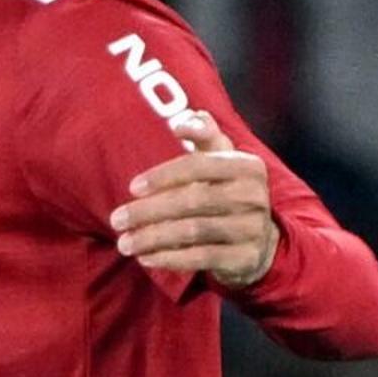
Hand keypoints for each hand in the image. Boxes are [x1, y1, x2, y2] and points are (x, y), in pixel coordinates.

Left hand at [112, 111, 279, 288]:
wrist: (260, 243)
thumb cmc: (229, 194)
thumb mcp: (223, 162)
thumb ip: (206, 137)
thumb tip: (187, 118)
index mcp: (247, 166)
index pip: (199, 165)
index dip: (164, 175)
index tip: (132, 187)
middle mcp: (253, 195)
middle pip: (192, 200)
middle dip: (149, 211)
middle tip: (117, 220)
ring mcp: (251, 228)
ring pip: (193, 231)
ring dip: (153, 238)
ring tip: (124, 243)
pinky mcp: (245, 258)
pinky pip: (201, 258)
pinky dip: (170, 258)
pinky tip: (146, 258)